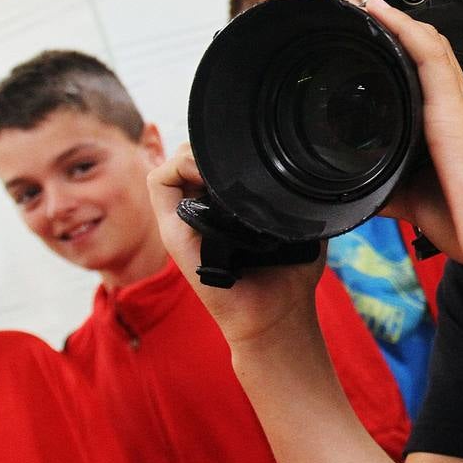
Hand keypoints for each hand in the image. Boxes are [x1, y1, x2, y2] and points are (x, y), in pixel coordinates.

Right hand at [147, 143, 325, 347]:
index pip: (209, 160)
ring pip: (171, 165)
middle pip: (189, 157)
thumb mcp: (298, 222)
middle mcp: (200, 212)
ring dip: (193, 153)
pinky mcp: (173, 233)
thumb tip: (303, 165)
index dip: (222, 147)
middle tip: (238, 154)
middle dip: (211, 146)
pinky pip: (158, 184)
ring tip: (221, 161)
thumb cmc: (291, 273)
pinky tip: (203, 170)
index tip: (248, 148)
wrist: (277, 316)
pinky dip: (175, 166)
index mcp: (225, 208)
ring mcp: (184, 221)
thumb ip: (294, 195)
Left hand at [366, 0, 462, 296]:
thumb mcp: (419, 201)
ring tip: (369, 6)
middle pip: (431, 48)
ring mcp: (462, 107)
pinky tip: (385, 17)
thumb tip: (361, 192)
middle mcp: (462, 106)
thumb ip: (391, 187)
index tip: (376, 31)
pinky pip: (432, 60)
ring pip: (431, 47)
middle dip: (399, 26)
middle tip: (365, 11)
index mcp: (455, 123)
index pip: (429, 69)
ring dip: (400, 22)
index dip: (405, 44)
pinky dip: (407, 33)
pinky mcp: (457, 114)